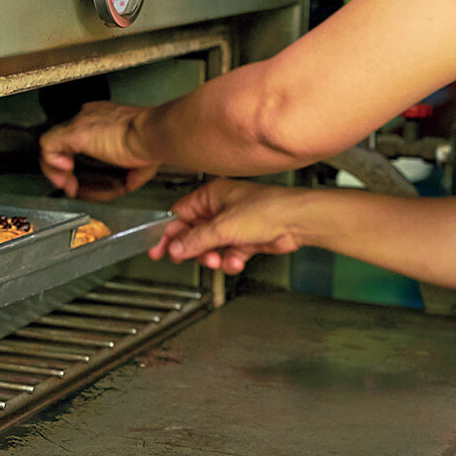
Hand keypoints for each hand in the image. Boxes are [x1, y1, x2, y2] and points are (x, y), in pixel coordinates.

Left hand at [39, 101, 158, 199]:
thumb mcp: (141, 161)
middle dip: (64, 168)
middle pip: (64, 142)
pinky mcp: (73, 132)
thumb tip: (131, 183)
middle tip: (72, 186)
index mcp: (105, 121)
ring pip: (52, 144)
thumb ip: (133, 172)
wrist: (151, 135)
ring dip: (55, 170)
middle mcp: (89, 117)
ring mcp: (80, 123)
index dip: (77, 161)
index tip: (82, 181)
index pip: (80, 139)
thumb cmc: (151, 143)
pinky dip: (51, 163)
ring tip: (67, 185)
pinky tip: (66, 175)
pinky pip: (48, 146)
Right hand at [149, 178, 308, 273]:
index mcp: (211, 195)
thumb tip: (175, 247)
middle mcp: (221, 207)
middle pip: (194, 233)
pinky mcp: (246, 238)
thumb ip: (195, 240)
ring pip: (211, 246)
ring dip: (214, 256)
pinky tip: (237, 259)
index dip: (169, 234)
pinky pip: (229, 253)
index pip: (179, 215)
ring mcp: (234, 223)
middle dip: (195, 248)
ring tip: (219, 259)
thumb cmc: (268, 210)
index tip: (158, 249)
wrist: (297, 221)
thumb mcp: (223, 227)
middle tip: (188, 258)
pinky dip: (231, 259)